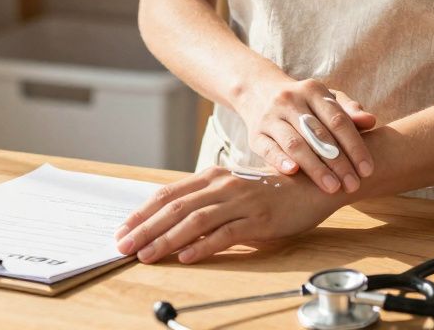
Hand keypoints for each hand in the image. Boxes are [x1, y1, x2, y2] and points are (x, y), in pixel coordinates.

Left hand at [113, 166, 341, 263]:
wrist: (311, 187)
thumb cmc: (267, 193)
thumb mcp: (230, 194)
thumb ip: (203, 204)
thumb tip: (167, 224)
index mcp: (211, 177)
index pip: (167, 195)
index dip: (142, 213)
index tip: (122, 230)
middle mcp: (222, 185)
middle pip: (175, 207)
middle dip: (145, 228)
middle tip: (123, 246)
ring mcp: (240, 201)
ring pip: (195, 220)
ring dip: (167, 239)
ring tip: (147, 255)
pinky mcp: (259, 218)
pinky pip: (227, 233)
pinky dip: (204, 245)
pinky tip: (187, 257)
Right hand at [234, 76, 376, 194]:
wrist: (257, 90)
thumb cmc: (302, 102)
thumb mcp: (325, 99)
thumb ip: (348, 111)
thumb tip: (370, 121)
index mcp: (313, 90)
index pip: (338, 120)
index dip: (355, 146)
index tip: (367, 170)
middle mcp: (290, 100)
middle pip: (319, 135)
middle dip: (339, 163)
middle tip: (353, 185)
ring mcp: (270, 117)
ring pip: (295, 144)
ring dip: (315, 168)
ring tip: (332, 188)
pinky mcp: (255, 134)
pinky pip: (269, 149)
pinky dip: (280, 160)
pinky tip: (294, 173)